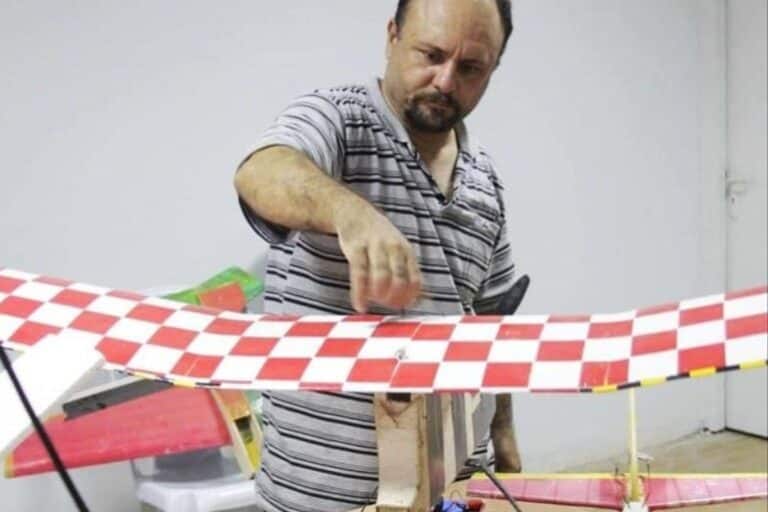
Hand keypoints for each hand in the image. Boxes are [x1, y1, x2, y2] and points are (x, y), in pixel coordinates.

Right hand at [334, 197, 421, 312]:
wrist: (356, 213)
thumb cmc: (380, 238)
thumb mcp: (400, 250)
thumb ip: (409, 274)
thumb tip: (423, 299)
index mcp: (406, 251)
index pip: (415, 279)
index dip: (410, 297)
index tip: (403, 306)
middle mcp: (393, 248)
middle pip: (399, 279)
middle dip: (394, 297)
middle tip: (387, 305)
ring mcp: (374, 247)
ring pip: (380, 275)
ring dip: (379, 295)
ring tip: (375, 303)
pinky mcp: (356, 248)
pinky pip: (359, 273)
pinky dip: (360, 292)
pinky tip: (360, 305)